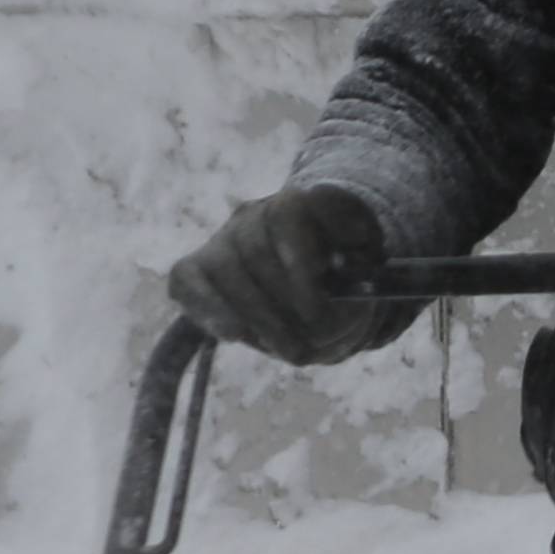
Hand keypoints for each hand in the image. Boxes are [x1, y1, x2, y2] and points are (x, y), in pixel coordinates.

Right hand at [165, 185, 394, 362]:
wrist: (318, 278)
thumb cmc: (344, 274)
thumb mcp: (367, 267)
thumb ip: (361, 274)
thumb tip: (348, 294)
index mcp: (298, 202)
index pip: (287, 215)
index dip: (298, 264)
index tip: (318, 313)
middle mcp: (254, 213)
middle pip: (254, 251)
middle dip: (280, 308)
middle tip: (305, 350)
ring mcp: (222, 239)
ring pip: (222, 267)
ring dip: (255, 318)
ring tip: (287, 352)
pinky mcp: (195, 267)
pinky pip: (187, 281)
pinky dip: (207, 308)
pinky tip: (233, 335)